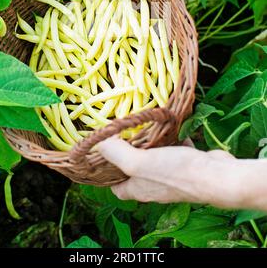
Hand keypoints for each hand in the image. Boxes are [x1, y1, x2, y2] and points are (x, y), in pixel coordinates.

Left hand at [98, 137, 266, 209]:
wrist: (218, 177)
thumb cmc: (177, 172)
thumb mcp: (139, 162)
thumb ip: (117, 153)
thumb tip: (98, 143)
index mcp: (139, 189)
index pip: (117, 188)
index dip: (106, 174)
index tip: (103, 154)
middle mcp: (154, 185)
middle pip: (135, 171)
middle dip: (128, 153)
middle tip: (123, 132)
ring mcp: (172, 176)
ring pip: (155, 159)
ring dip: (150, 145)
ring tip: (143, 126)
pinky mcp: (188, 165)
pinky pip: (176, 151)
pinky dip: (172, 140)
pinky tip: (170, 126)